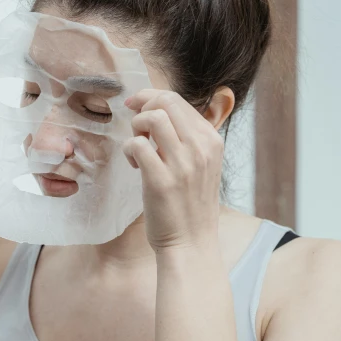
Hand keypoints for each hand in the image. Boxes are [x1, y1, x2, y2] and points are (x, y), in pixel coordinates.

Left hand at [122, 90, 223, 251]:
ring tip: (138, 147)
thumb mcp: (201, 165)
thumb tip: (159, 113)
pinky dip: (129, 149)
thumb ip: (187, 140)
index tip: (136, 106)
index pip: (178, 100)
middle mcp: (201, 148)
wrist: (191, 243)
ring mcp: (182, 164)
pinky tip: (134, 165)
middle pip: (165, 102)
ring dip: (136, 127)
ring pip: (153, 118)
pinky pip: (137, 146)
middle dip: (142, 107)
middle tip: (135, 128)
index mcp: (211, 141)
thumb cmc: (190, 205)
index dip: (151, 97)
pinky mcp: (161, 181)